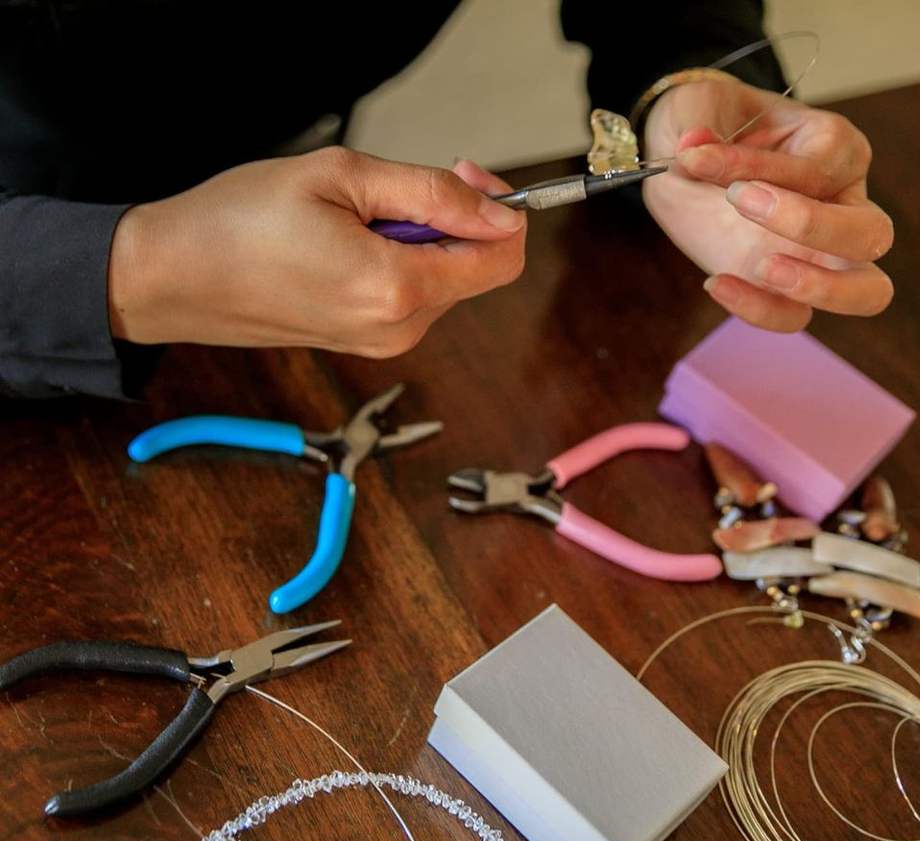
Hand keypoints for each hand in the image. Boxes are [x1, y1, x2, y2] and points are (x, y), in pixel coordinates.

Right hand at [108, 149, 524, 356]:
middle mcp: (398, 328)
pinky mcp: (365, 342)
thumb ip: (433, 195)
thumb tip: (500, 213)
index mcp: (397, 289)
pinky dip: (398, 264)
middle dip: (452, 222)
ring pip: (442, 282)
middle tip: (391, 188)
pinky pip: (410, 297)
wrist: (175, 278)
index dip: (500, 211)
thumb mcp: (342, 177)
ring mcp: (382, 342)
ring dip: (419, 242)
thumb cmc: (239, 222)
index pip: (502, 260)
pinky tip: (345, 247)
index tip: (466, 177)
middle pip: (473, 270)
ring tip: (352, 221)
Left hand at [642, 79, 893, 331]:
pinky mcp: (781, 289)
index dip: (758, 163)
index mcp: (835, 149)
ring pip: (866, 293)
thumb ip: (703, 122)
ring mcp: (817, 256)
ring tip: (762, 267)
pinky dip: (759, 310)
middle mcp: (841, 205)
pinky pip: (793, 318)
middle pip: (873, 234)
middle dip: (813, 225)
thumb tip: (694, 146)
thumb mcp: (702, 110)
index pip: (822, 165)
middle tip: (741, 202)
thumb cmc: (711, 126)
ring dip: (819, 287)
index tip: (697, 157)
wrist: (686, 160)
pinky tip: (714, 282)